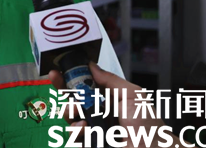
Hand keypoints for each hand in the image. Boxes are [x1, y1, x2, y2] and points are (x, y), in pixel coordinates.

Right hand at [48, 62, 183, 147]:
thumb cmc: (148, 126)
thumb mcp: (132, 94)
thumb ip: (110, 80)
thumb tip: (92, 66)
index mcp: (107, 97)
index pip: (83, 84)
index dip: (69, 77)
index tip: (58, 72)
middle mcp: (97, 112)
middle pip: (70, 98)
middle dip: (63, 92)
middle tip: (62, 88)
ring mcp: (92, 128)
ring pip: (68, 117)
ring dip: (70, 112)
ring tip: (80, 115)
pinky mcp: (89, 142)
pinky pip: (73, 136)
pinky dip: (75, 130)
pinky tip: (84, 128)